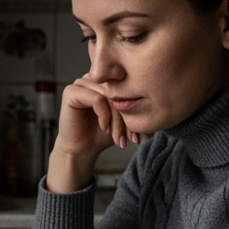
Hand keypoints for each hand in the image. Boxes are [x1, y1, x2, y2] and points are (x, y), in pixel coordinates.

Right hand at [45, 75, 139, 193]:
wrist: (83, 150)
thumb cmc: (103, 133)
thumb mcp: (125, 118)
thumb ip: (137, 104)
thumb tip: (158, 97)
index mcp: (106, 79)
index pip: (127, 84)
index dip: (135, 106)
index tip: (139, 132)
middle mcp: (93, 77)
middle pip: (119, 90)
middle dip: (127, 116)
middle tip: (131, 137)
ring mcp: (81, 83)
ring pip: (109, 94)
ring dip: (117, 119)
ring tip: (119, 137)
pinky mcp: (71, 92)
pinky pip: (96, 98)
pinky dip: (104, 115)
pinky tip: (105, 128)